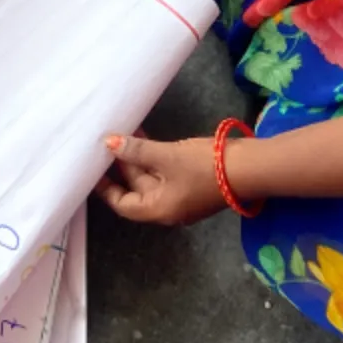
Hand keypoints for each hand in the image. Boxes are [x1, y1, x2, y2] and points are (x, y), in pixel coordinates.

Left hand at [97, 133, 227, 225]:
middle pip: (137, 188)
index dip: (106, 188)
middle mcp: (167, 208)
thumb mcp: (166, 156)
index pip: (122, 204)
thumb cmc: (204, 167)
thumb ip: (137, 151)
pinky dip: (155, 158)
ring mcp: (182, 197)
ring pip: (153, 178)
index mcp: (158, 209)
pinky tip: (148, 137)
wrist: (249, 168)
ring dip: (139, 157)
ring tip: (126, 132)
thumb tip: (109, 144)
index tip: (93, 169)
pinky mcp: (193, 184)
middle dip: (124, 164)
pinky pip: (166, 173)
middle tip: (109, 140)